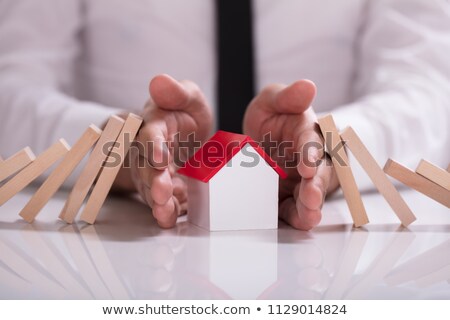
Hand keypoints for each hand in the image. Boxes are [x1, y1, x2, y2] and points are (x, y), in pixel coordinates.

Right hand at [115, 74, 211, 227]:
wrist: (183, 135)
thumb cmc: (182, 115)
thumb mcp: (188, 98)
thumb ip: (178, 93)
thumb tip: (159, 81)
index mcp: (154, 125)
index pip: (150, 133)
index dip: (153, 144)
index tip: (160, 156)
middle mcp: (149, 151)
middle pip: (146, 165)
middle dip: (153, 179)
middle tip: (161, 191)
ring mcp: (154, 173)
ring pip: (150, 188)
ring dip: (157, 201)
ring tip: (164, 212)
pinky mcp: (164, 190)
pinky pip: (163, 202)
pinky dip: (166, 212)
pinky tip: (169, 219)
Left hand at [243, 80, 338, 229]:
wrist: (259, 141)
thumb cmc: (272, 119)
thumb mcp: (271, 101)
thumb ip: (286, 96)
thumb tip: (308, 86)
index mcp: (307, 132)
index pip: (313, 141)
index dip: (311, 153)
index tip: (308, 165)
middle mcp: (311, 159)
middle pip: (320, 173)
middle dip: (317, 185)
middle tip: (312, 195)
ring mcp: (302, 181)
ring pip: (313, 195)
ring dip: (312, 206)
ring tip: (310, 215)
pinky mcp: (290, 198)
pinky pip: (296, 210)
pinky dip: (300, 217)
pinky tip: (302, 223)